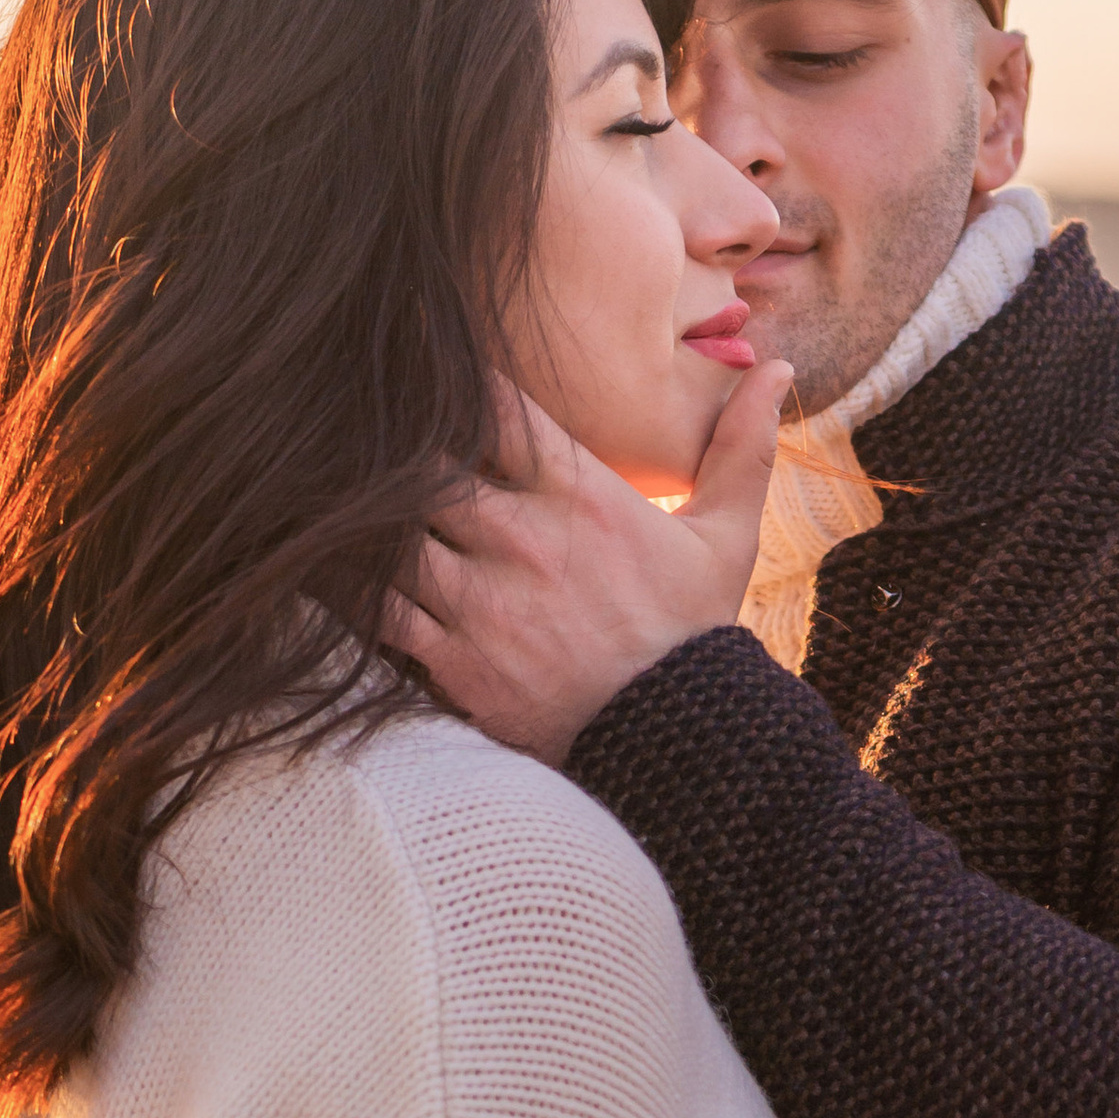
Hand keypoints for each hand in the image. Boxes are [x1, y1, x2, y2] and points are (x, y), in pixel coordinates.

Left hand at [386, 358, 792, 766]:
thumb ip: (740, 448)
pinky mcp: (455, 658)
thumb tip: (777, 371)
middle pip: (422, 460)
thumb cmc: (695, 635)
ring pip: (387, 530)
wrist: (680, 747)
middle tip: (376, 445)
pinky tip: (341, 573)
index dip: (453, 379)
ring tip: (349, 504)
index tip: (434, 373)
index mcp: (580, 492)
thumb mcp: (729, 538)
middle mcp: (523, 536)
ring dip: (368, 518)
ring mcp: (483, 598)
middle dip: (397, 451)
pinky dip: (353, 588)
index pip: (494, 403)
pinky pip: (376, 609)